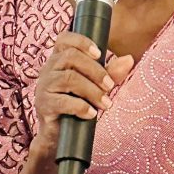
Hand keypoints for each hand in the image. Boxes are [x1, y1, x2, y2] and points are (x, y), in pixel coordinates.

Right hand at [32, 32, 134, 152]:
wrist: (59, 134)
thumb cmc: (78, 102)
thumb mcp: (96, 85)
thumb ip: (111, 72)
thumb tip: (129, 59)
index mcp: (60, 58)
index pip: (64, 39)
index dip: (81, 41)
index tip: (100, 53)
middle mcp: (49, 68)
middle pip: (71, 57)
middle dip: (95, 71)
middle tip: (110, 86)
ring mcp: (44, 86)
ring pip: (68, 78)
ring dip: (92, 90)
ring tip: (106, 103)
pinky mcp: (44, 105)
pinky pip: (62, 101)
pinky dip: (81, 107)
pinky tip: (91, 114)